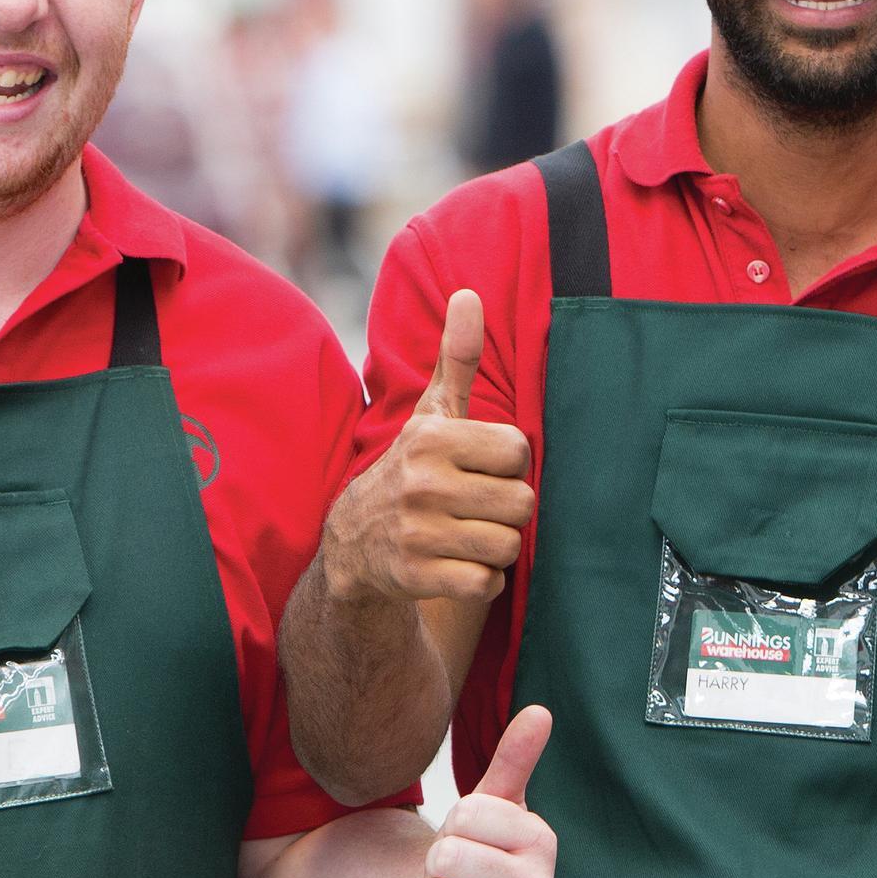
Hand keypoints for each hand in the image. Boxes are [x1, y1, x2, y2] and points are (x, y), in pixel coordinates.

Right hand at [323, 290, 534, 606]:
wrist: (354, 544)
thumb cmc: (412, 469)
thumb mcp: (431, 415)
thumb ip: (456, 358)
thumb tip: (470, 294)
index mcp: (433, 439)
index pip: (519, 451)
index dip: (508, 465)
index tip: (479, 469)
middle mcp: (423, 483)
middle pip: (522, 503)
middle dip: (506, 509)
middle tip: (473, 506)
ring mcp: (418, 532)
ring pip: (508, 545)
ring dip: (495, 546)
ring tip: (464, 534)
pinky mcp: (417, 577)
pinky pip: (487, 583)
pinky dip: (481, 579)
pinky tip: (455, 564)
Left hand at [414, 707, 558, 877]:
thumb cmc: (484, 856)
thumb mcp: (497, 809)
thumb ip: (514, 761)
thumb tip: (540, 711)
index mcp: (541, 840)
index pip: (467, 813)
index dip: (453, 824)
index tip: (470, 838)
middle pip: (449, 857)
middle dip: (439, 864)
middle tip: (458, 874)